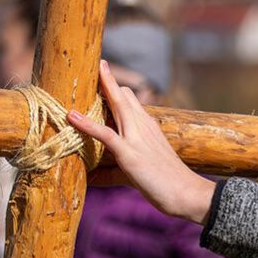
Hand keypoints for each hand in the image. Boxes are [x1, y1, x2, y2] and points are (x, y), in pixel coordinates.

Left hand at [68, 61, 215, 223]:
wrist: (187, 193)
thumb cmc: (165, 185)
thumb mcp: (137, 173)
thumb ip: (111, 173)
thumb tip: (89, 178)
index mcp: (147, 127)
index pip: (130, 99)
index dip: (114, 90)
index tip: (101, 76)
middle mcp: (143, 126)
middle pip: (123, 95)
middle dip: (107, 79)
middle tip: (96, 63)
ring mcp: (136, 138)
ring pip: (116, 105)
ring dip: (100, 90)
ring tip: (82, 76)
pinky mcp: (130, 153)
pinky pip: (105, 134)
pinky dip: (86, 125)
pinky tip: (71, 117)